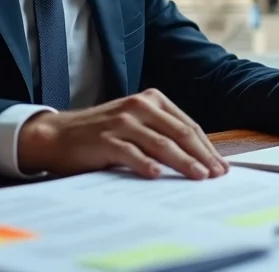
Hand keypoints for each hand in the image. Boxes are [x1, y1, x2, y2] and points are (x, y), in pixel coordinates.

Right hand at [16, 88, 228, 180]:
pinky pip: (130, 152)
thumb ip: (161, 135)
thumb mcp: (135, 126)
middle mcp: (139, 106)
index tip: (221, 166)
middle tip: (217, 175)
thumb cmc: (101, 135)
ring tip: (199, 177)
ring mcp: (122, 121)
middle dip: (202, 156)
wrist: (57, 135)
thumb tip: (198, 160)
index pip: (187, 125)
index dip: (206, 147)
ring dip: (183, 162)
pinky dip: (145, 164)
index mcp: (151, 100)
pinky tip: (157, 175)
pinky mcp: (104, 138)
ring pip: (161, 143)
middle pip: (179, 133)